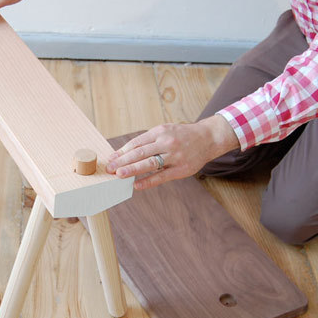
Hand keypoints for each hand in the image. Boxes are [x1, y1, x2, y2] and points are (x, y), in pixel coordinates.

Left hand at [106, 115, 239, 189]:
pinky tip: (137, 185)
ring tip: (119, 175)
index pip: (137, 142)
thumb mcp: (165, 131)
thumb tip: (125, 152)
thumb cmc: (181, 136)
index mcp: (160, 132)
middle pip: (140, 153)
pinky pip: (162, 176)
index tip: (111, 158)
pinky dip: (148, 181)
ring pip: (150, 164)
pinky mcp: (181, 169)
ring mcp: (174, 156)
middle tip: (110, 168)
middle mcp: (166, 143)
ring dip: (133, 170)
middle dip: (123, 161)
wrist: (207, 138)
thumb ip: (147, 141)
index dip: (122, 151)